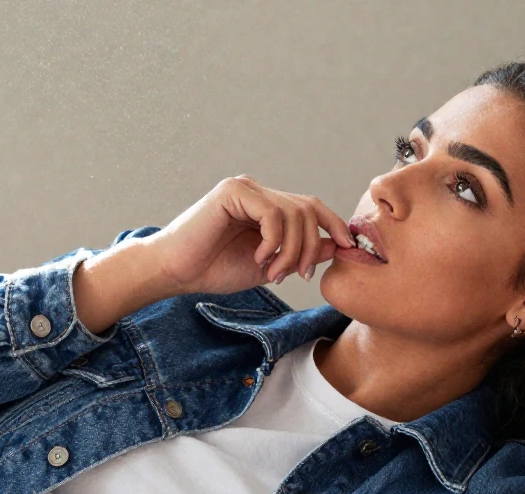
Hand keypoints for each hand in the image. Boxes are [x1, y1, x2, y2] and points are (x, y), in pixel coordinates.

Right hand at [146, 175, 355, 294]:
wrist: (176, 272)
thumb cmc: (215, 270)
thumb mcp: (270, 265)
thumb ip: (300, 252)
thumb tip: (335, 244)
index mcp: (266, 206)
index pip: (310, 207)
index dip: (334, 224)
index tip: (347, 247)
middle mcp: (257, 192)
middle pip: (307, 208)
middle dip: (311, 245)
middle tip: (298, 274)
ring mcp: (245, 188)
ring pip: (293, 212)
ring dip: (291, 249)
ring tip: (273, 271)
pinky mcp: (232, 191)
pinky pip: (271, 212)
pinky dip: (273, 240)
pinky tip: (258, 257)